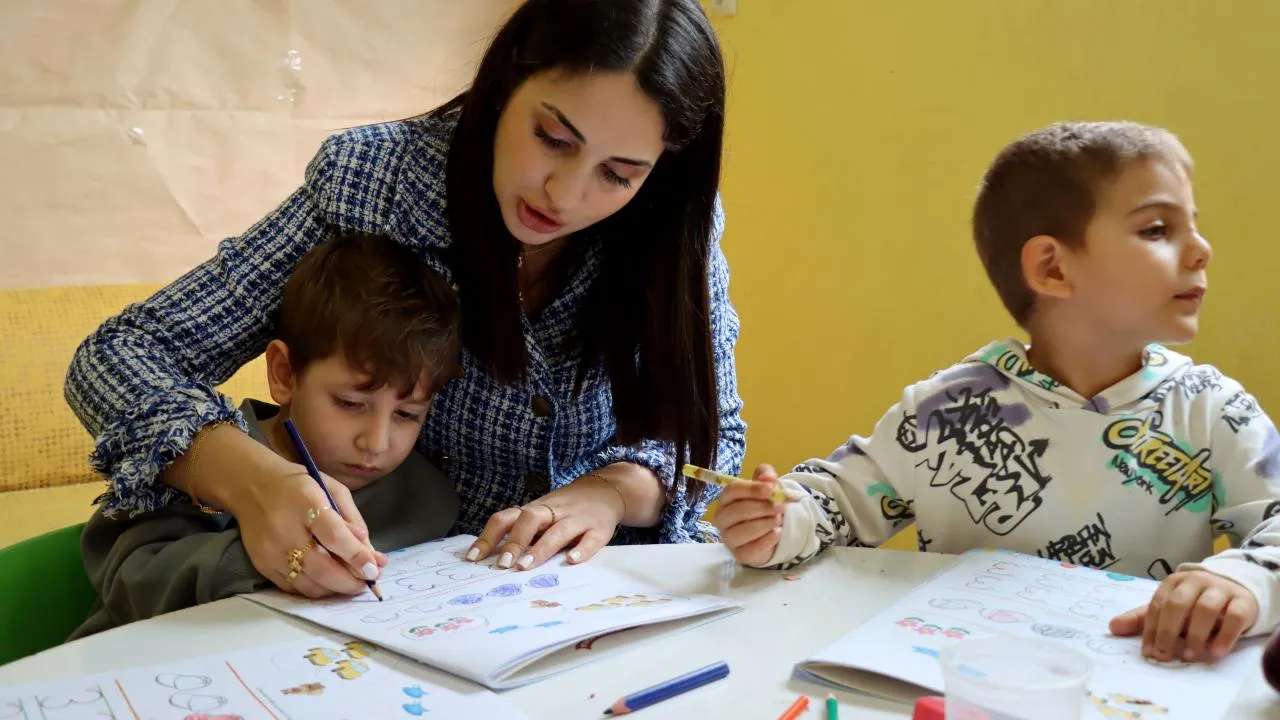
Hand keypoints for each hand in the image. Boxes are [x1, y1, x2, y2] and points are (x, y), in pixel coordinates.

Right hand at [233, 462, 383, 597]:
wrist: (251, 485)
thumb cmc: (299, 485)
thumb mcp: (332, 490)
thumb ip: (352, 520)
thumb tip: (369, 554)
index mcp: (306, 502)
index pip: (334, 536)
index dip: (356, 556)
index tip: (374, 570)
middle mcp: (284, 529)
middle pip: (321, 568)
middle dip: (350, 582)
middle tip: (368, 583)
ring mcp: (270, 550)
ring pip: (308, 584)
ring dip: (335, 589)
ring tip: (351, 583)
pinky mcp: (261, 564)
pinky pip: (292, 587)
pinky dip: (315, 589)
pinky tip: (328, 582)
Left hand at [466, 474, 625, 570]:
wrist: (606, 491)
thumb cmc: (565, 509)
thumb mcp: (541, 514)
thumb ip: (520, 532)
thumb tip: (489, 558)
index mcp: (535, 509)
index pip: (506, 518)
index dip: (488, 536)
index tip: (473, 558)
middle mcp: (554, 511)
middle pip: (531, 518)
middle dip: (515, 541)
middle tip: (502, 564)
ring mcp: (577, 519)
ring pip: (559, 530)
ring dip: (542, 548)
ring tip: (526, 566)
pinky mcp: (599, 528)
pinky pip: (591, 539)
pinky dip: (582, 550)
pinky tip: (572, 561)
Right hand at [711, 464, 786, 566]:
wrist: (767, 533)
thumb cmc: (762, 506)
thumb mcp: (766, 486)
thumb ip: (766, 476)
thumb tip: (769, 479)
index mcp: (726, 499)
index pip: (732, 491)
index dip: (752, 489)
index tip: (770, 489)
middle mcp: (722, 519)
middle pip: (736, 511)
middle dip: (762, 508)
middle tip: (781, 507)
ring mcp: (729, 538)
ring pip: (741, 532)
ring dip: (764, 524)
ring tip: (778, 519)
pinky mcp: (740, 554)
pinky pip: (752, 548)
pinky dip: (767, 540)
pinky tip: (778, 532)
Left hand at [1110, 569, 1258, 662]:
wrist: (1236, 592)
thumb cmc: (1195, 604)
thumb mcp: (1169, 610)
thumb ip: (1143, 619)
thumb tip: (1112, 628)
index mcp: (1173, 583)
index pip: (1157, 606)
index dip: (1151, 630)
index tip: (1148, 653)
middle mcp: (1195, 582)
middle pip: (1178, 604)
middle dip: (1168, 631)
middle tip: (1165, 655)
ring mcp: (1220, 590)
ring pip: (1206, 608)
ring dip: (1196, 634)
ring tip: (1189, 655)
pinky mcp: (1242, 602)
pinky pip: (1234, 617)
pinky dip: (1224, 636)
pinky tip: (1215, 653)